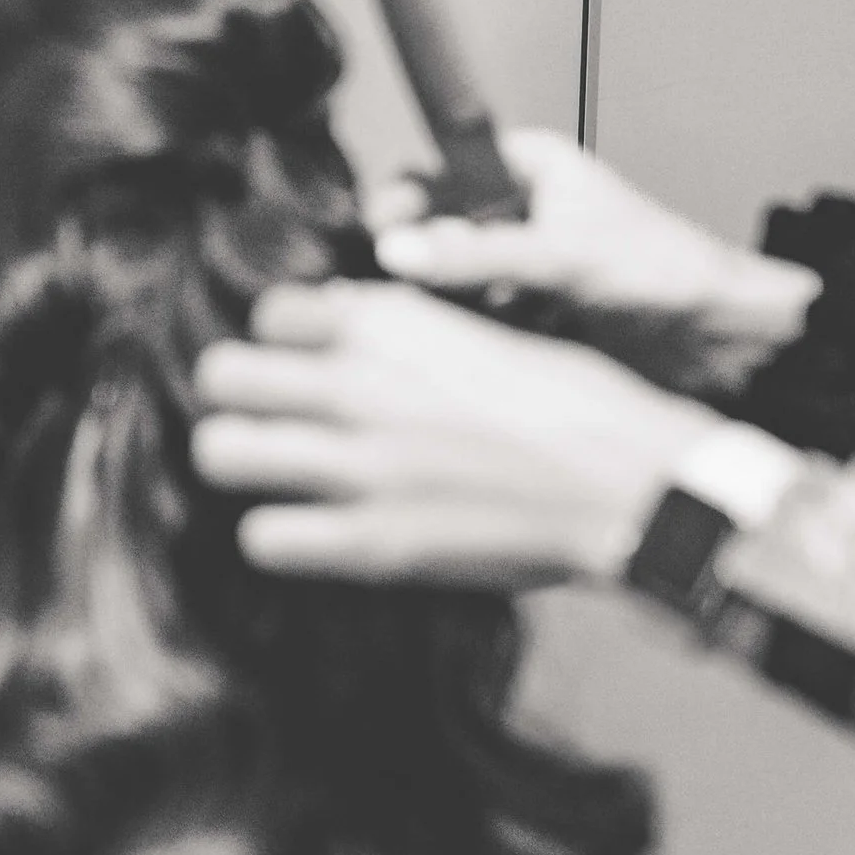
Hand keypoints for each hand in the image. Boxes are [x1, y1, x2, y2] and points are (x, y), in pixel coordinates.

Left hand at [191, 279, 711, 589]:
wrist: (636, 488)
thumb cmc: (578, 411)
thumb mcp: (483, 335)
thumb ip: (402, 332)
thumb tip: (335, 325)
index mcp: (392, 323)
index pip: (267, 312)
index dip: (279, 341)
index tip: (299, 363)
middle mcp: (361, 385)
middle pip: (219, 375)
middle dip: (236, 397)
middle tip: (265, 419)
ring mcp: (360, 466)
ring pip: (218, 451)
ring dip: (243, 462)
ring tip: (274, 475)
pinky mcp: (372, 542)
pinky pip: (261, 537)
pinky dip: (277, 537)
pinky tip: (307, 531)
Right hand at [365, 128, 816, 398]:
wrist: (720, 339)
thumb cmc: (667, 272)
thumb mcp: (563, 256)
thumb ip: (477, 255)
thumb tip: (399, 251)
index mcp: (527, 169)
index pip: (439, 171)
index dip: (404, 201)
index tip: (382, 233)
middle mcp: (516, 214)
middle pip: (435, 232)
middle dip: (420, 264)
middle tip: (406, 290)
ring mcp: (518, 268)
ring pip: (449, 283)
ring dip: (445, 307)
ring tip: (455, 324)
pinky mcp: (524, 318)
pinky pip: (473, 324)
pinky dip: (470, 337)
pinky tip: (485, 348)